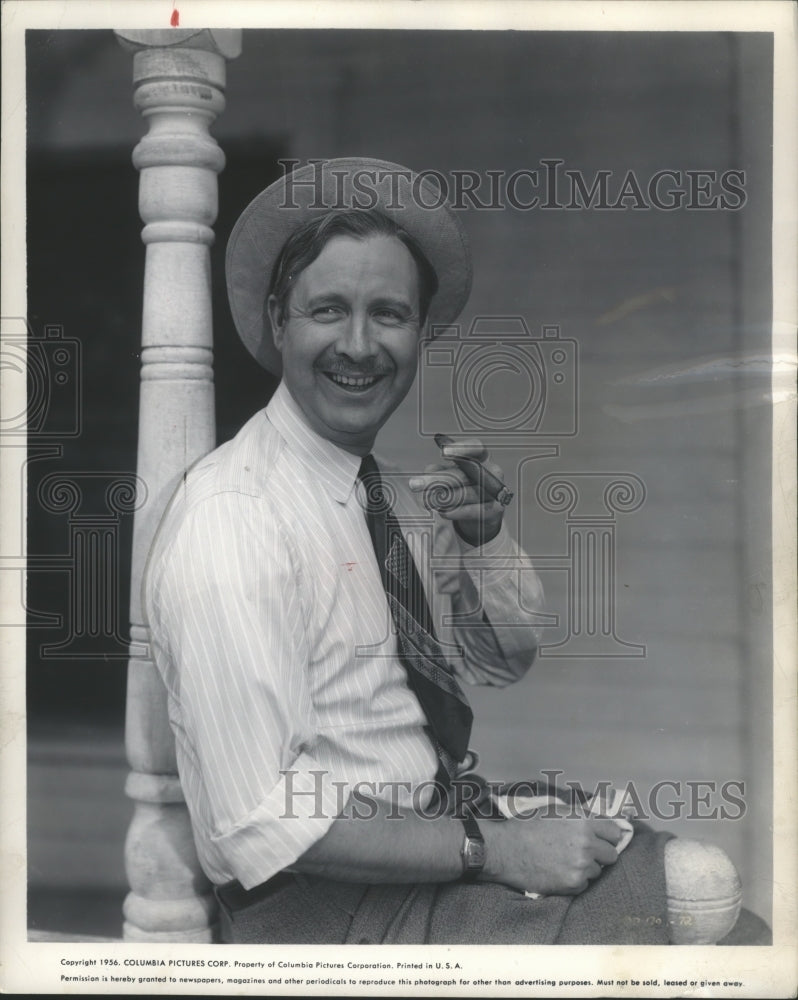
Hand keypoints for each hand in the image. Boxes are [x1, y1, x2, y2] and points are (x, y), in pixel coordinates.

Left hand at [409, 438, 504, 546]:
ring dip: (443, 499)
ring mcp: (495, 492)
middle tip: (416, 485)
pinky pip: (474, 511)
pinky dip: (457, 512)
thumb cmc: (466, 487)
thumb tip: (429, 472)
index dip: (462, 448)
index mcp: (482, 458)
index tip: (443, 451)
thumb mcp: (451, 475)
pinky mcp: (495, 510)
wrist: (482, 513)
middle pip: (464, 474)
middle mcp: (491, 472)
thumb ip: (439, 471)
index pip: (477, 448)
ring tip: (427, 501)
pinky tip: (443, 512)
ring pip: (467, 493)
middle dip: (437, 480)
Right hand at [483, 815, 622, 895]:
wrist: (506, 850)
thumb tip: (602, 818)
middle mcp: (586, 844)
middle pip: (612, 855)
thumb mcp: (556, 810)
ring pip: (598, 871)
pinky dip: (575, 880)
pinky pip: (585, 884)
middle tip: (583, 851)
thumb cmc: (527, 826)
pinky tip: (559, 871)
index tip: (601, 838)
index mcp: (583, 821)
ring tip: (565, 860)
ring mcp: (581, 866)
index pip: (614, 832)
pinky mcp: (573, 884)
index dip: (607, 835)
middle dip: (600, 853)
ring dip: (586, 868)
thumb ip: (582, 814)